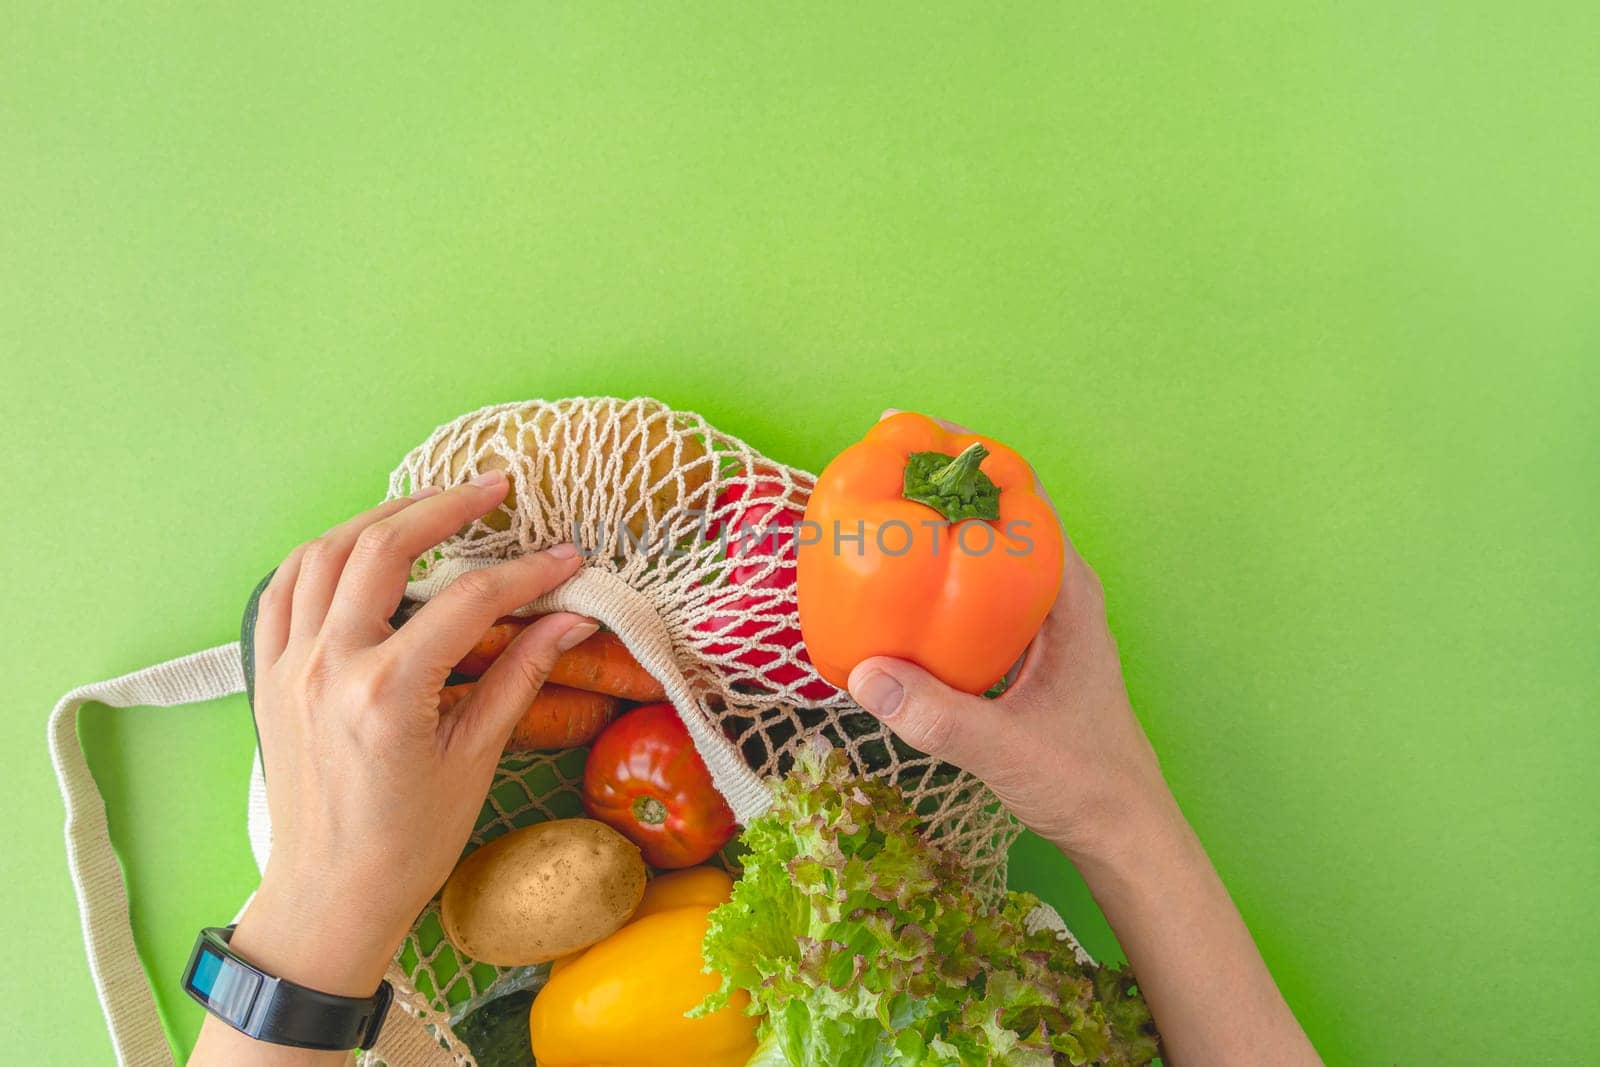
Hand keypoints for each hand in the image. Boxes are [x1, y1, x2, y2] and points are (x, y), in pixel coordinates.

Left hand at [223, 472, 595, 1001]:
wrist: (330, 893)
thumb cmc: (408, 841)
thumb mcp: (477, 759)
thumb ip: (521, 675)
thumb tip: (571, 618)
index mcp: (387, 693)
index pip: (468, 601)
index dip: (526, 572)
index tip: (565, 557)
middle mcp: (329, 666)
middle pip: (383, 547)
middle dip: (444, 505)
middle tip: (494, 488)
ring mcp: (290, 666)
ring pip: (324, 553)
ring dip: (379, 517)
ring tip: (429, 504)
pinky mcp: (270, 674)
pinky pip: (284, 589)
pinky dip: (322, 555)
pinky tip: (358, 546)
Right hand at [847, 412, 1318, 1065]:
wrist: (1121, 829)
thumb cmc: (1082, 782)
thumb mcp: (1005, 751)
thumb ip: (939, 718)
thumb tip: (864, 674)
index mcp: (1068, 594)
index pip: (1022, 496)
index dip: (968, 456)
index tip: (911, 433)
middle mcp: (1059, 594)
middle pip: (997, 515)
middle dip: (938, 487)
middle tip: (871, 468)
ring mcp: (1043, 621)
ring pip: (987, 554)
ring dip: (937, 530)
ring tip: (871, 514)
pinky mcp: (1025, 649)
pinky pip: (978, 593)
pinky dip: (939, 579)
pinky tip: (892, 594)